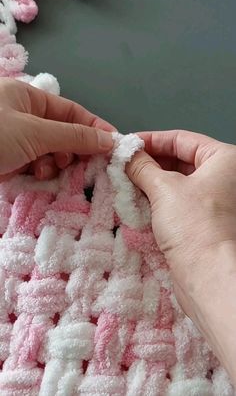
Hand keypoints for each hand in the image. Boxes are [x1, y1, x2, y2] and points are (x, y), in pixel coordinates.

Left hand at [0, 78, 113, 181]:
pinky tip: (36, 178)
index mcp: (26, 97)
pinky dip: (40, 174)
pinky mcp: (9, 164)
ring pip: (50, 154)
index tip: (113, 144)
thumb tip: (108, 140)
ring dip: (55, 165)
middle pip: (62, 135)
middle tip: (85, 165)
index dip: (93, 127)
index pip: (70, 111)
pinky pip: (35, 168)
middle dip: (73, 151)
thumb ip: (73, 136)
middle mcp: (23, 118)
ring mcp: (16, 142)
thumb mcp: (33, 132)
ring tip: (46, 171)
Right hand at [127, 130, 235, 314]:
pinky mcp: (202, 221)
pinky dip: (157, 200)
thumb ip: (142, 167)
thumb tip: (127, 155)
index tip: (128, 144)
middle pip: (179, 160)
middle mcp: (223, 178)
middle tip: (123, 165)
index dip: (152, 140)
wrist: (209, 277)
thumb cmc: (196, 227)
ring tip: (124, 182)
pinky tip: (136, 201)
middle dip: (149, 163)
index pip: (182, 139)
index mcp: (225, 160)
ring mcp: (213, 201)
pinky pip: (176, 202)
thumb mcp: (164, 188)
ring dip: (150, 182)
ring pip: (176, 183)